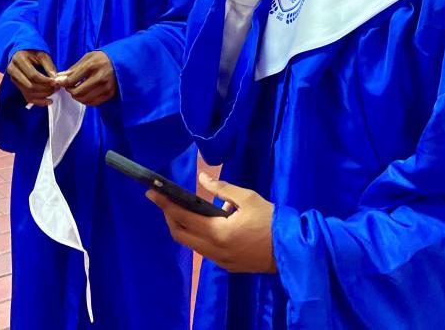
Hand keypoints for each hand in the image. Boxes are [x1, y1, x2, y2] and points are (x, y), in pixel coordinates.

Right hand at [7, 50, 57, 105]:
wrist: (23, 53)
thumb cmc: (34, 52)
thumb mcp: (42, 55)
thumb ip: (49, 66)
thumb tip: (55, 79)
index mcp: (18, 59)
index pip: (33, 75)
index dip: (45, 81)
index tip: (55, 82)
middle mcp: (12, 70)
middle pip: (30, 86)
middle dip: (45, 89)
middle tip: (56, 87)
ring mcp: (13, 79)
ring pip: (29, 93)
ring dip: (43, 95)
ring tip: (54, 91)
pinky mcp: (17, 86)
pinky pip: (27, 97)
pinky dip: (39, 101)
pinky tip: (49, 101)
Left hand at [57, 51, 116, 105]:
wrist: (121, 61)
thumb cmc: (101, 58)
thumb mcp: (87, 58)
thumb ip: (73, 69)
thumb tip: (59, 78)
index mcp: (92, 66)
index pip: (72, 80)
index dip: (63, 83)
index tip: (62, 82)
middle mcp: (99, 78)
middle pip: (77, 92)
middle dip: (70, 91)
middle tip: (70, 86)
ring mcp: (106, 87)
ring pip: (85, 99)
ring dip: (77, 96)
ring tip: (77, 90)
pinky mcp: (110, 94)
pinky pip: (93, 103)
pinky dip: (86, 100)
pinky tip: (85, 94)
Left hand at [147, 172, 275, 273]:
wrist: (292, 251)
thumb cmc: (272, 220)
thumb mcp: (249, 198)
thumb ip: (222, 189)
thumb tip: (202, 177)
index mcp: (218, 233)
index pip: (183, 217)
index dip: (165, 204)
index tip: (151, 193)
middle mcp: (214, 250)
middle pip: (180, 234)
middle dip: (169, 217)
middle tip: (163, 201)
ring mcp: (221, 261)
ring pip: (192, 244)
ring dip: (184, 227)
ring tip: (183, 209)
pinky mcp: (228, 266)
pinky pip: (205, 250)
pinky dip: (199, 236)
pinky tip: (207, 223)